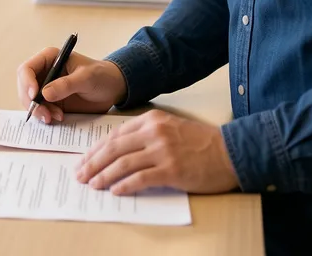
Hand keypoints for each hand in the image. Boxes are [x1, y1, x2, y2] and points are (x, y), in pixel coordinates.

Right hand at [16, 47, 126, 123]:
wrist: (113, 89)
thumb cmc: (102, 76)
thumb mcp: (87, 78)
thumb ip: (67, 85)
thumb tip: (45, 94)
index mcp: (49, 59)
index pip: (27, 69)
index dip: (27, 83)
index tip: (35, 96)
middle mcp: (44, 73)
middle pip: (24, 88)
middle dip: (31, 102)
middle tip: (45, 114)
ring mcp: (47, 88)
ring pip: (30, 101)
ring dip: (39, 111)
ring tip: (56, 117)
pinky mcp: (52, 102)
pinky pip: (40, 110)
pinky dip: (45, 116)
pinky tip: (58, 118)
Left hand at [76, 110, 238, 195]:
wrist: (230, 151)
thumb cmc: (201, 142)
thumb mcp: (170, 127)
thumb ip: (146, 134)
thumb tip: (117, 152)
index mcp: (151, 120)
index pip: (114, 134)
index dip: (96, 149)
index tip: (85, 160)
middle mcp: (154, 132)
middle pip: (114, 148)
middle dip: (93, 163)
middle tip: (81, 174)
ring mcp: (163, 151)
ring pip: (123, 163)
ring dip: (104, 176)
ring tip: (93, 185)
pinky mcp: (171, 170)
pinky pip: (140, 178)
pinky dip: (125, 185)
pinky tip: (115, 191)